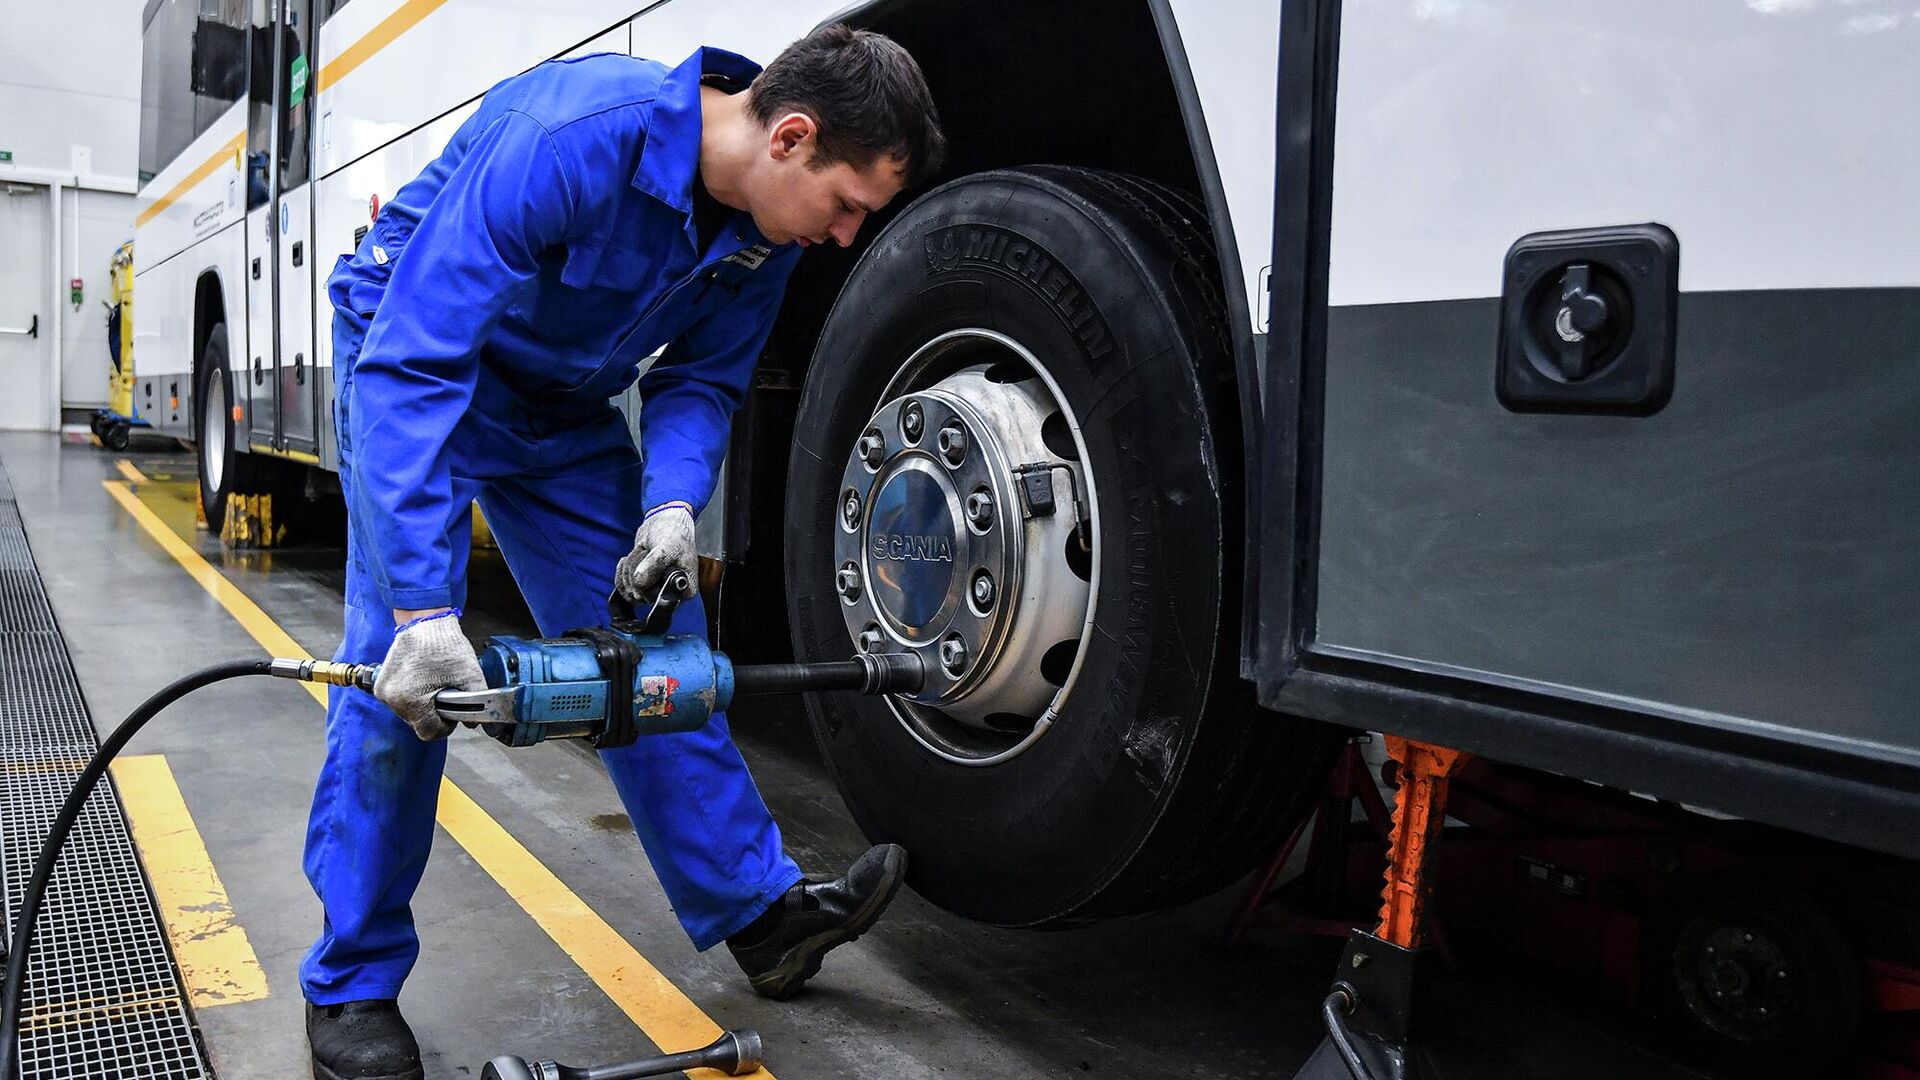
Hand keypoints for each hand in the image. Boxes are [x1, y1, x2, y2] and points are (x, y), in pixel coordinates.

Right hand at [373, 611, 484, 740]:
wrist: (424, 621)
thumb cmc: (444, 644)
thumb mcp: (470, 675)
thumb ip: (477, 702)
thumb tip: (476, 723)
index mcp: (411, 700)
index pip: (429, 732)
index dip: (445, 725)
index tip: (451, 712)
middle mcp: (393, 699)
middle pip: (418, 723)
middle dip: (434, 713)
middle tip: (444, 692)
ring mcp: (384, 691)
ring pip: (409, 714)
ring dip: (422, 705)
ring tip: (433, 684)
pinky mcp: (380, 685)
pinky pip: (400, 701)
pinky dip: (411, 696)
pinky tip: (421, 681)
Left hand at [615, 502, 698, 602]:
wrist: (664, 521)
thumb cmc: (673, 533)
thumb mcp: (666, 548)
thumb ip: (653, 568)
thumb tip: (638, 588)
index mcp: (684, 589)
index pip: (660, 600)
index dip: (650, 585)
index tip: (653, 564)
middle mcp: (669, 593)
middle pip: (642, 595)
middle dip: (638, 570)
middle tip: (648, 552)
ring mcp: (654, 590)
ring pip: (629, 591)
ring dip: (630, 567)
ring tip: (644, 551)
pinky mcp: (641, 585)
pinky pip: (622, 587)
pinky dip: (622, 570)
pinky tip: (630, 558)